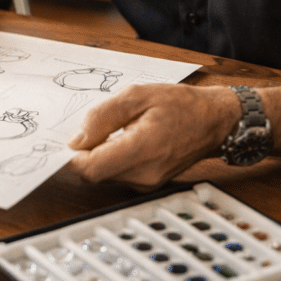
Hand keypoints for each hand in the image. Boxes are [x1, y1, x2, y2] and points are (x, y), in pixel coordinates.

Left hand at [67, 84, 239, 190]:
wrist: (214, 121)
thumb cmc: (180, 104)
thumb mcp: (137, 96)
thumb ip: (103, 116)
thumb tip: (76, 139)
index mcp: (143, 149)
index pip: (91, 168)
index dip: (72, 156)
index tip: (66, 141)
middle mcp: (144, 174)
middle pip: (93, 174)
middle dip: (84, 153)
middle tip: (89, 129)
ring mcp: (147, 183)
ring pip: (103, 176)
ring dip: (98, 156)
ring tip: (113, 131)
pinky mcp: (148, 185)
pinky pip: (116, 176)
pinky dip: (111, 160)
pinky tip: (121, 140)